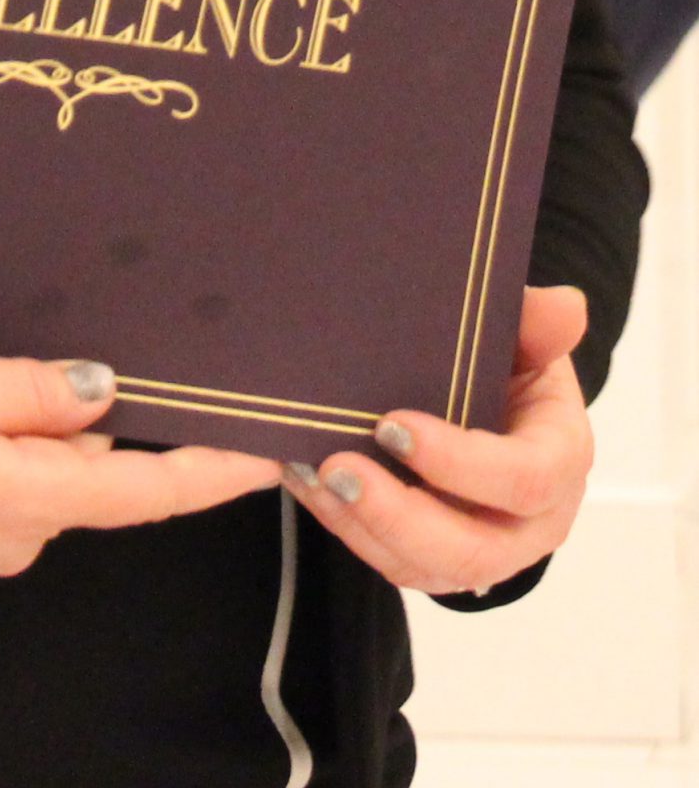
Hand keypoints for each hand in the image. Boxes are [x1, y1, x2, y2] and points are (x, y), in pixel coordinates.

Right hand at [0, 348, 279, 590]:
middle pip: (89, 466)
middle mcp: (11, 535)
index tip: (271, 450)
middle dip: (95, 412)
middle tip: (92, 336)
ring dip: (26, 416)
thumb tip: (104, 390)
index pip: (146, 493)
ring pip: (35, 464)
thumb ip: (21, 391)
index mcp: (20, 501)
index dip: (214, 470)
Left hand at [281, 285, 593, 593]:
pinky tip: (306, 482)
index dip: (462, 463)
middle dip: (399, 515)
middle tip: (339, 469)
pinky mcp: (437, 563)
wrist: (494, 406)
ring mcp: (483, 552)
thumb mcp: (525, 340)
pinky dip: (344, 526)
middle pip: (473, 551)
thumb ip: (536, 325)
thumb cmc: (511, 371)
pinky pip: (391, 562)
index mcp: (559, 461)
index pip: (525, 480)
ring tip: (311, 476)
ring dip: (361, 525)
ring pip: (424, 567)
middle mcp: (530, 524)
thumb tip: (567, 306)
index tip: (392, 426)